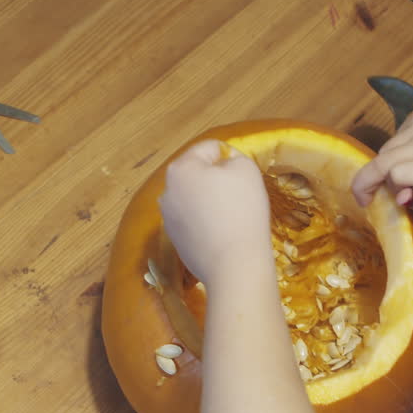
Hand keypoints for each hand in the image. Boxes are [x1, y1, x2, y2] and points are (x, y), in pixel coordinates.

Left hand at [158, 140, 271, 286]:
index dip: (231, 157)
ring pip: (194, 198)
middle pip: (198, 174)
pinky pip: (193, 220)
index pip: (209, 148)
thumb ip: (233, 156)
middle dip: (217, 180)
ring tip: (230, 216)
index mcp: (180, 168)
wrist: (233, 264)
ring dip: (210, 200)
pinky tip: (221, 233)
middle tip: (239, 196)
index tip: (244, 177)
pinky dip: (206, 222)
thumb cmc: (242, 210)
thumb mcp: (246, 169)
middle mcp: (166, 190)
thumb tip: (223, 162)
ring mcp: (167, 217)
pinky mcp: (175, 239)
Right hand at [351, 105, 412, 206]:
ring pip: (385, 148)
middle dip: (367, 180)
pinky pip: (395, 136)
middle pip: (382, 160)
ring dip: (384, 165)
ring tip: (399, 174)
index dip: (387, 189)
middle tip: (363, 196)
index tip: (380, 202)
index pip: (397, 175)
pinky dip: (397, 150)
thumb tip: (398, 199)